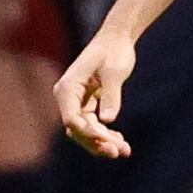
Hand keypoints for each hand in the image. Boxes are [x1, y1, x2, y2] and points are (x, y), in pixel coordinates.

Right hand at [55, 31, 137, 158]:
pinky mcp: (87, 104)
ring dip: (103, 142)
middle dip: (96, 142)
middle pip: (77, 129)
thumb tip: (107, 120)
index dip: (88, 133)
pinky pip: (93, 124)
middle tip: (118, 152)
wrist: (117, 40)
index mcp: (67, 87)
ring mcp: (76, 101)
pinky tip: (121, 142)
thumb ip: (111, 95)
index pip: (72, 118)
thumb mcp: (115, 72)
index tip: (108, 141)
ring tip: (124, 151)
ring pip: (85, 130)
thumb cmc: (114, 52)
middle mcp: (67, 97)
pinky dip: (106, 134)